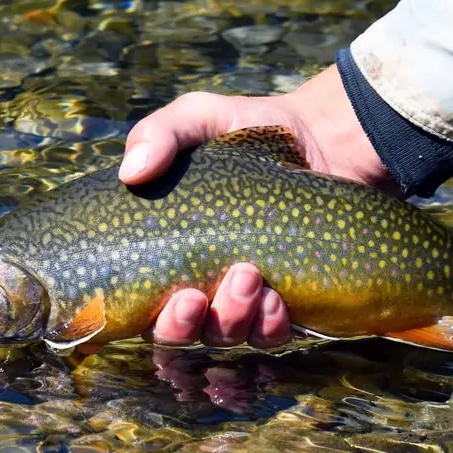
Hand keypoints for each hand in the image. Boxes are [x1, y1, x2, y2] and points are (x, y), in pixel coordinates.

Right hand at [121, 64, 392, 348]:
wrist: (321, 139)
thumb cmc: (248, 131)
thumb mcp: (199, 118)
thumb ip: (159, 133)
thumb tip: (130, 172)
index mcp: (165, 251)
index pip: (138, 303)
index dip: (146, 316)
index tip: (172, 293)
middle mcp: (198, 283)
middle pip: (176, 334)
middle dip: (184, 325)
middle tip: (198, 296)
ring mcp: (241, 297)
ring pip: (225, 335)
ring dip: (231, 318)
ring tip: (249, 277)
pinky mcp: (285, 302)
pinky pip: (269, 335)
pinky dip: (269, 325)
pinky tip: (276, 299)